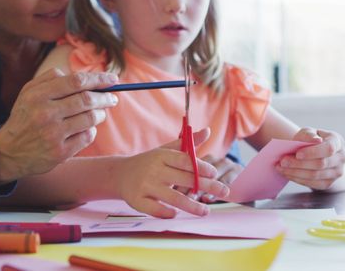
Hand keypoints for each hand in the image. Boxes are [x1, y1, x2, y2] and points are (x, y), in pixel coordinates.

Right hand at [0, 69, 118, 184]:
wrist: (8, 152)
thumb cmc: (24, 117)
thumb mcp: (28, 93)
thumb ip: (51, 78)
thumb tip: (81, 76)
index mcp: (38, 95)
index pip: (76, 81)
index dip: (99, 79)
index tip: (112, 80)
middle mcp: (45, 114)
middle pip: (87, 100)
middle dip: (105, 97)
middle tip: (112, 98)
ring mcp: (53, 135)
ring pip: (90, 119)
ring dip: (100, 114)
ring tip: (99, 113)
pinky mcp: (60, 152)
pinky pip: (87, 137)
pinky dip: (92, 130)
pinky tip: (87, 128)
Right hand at [116, 128, 230, 218]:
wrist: (120, 174)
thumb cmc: (149, 162)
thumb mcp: (165, 150)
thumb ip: (187, 143)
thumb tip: (208, 130)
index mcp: (161, 156)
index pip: (185, 161)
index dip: (202, 168)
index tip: (215, 174)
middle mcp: (153, 170)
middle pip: (184, 179)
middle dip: (207, 186)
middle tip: (225, 192)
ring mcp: (145, 186)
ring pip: (173, 198)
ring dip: (192, 206)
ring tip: (206, 211)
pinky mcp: (137, 200)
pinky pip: (155, 209)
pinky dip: (167, 213)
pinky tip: (177, 213)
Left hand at [276, 127, 344, 189]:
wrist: (317, 154)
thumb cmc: (311, 140)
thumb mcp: (309, 132)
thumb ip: (309, 134)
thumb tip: (315, 139)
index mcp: (337, 142)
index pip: (329, 148)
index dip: (313, 152)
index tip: (297, 154)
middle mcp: (341, 158)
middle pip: (321, 164)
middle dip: (299, 163)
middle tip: (283, 161)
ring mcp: (337, 172)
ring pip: (315, 175)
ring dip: (295, 172)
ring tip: (280, 167)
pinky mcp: (329, 183)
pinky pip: (312, 184)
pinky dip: (297, 179)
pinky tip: (287, 173)